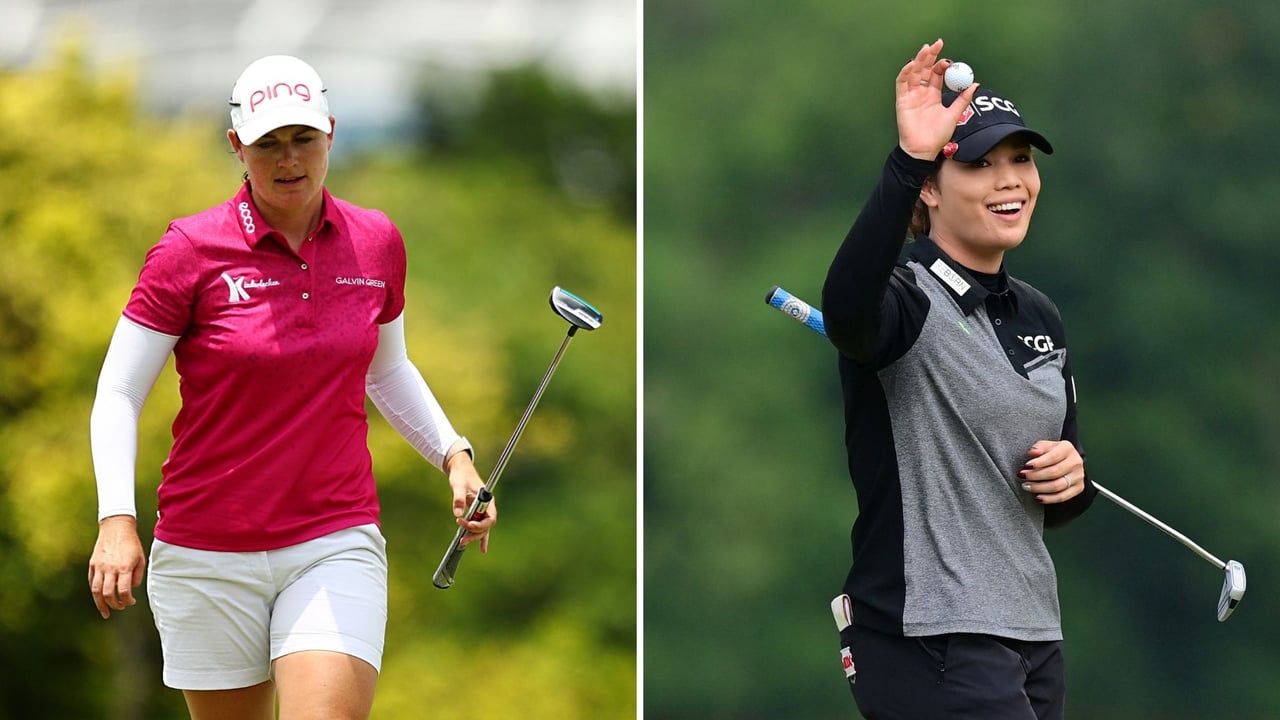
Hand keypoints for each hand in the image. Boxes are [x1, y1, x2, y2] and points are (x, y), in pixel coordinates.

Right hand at [88, 515, 144, 618]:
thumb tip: (131, 589)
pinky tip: (99, 598)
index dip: (127, 600)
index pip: (123, 591)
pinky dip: (95, 592)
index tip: (131, 602)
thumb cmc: (131, 543)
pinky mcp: (92, 564)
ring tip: (105, 612)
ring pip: (96, 591)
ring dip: (100, 604)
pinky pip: (91, 582)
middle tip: (120, 607)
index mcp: (124, 567)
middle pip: (108, 594)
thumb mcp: (141, 558)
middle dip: (114, 605)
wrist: (116, 528)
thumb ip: (137, 576)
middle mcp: (110, 568)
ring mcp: (99, 567)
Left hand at [446, 451, 496, 552]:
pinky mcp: (476, 512)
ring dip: (474, 536)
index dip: (480, 524)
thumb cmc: (461, 475)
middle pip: (486, 526)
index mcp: (487, 500)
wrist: (460, 470)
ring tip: (463, 542)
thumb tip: (457, 514)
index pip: (490, 518)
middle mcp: (487, 507)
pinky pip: (480, 527)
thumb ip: (459, 499)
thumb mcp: (458, 486)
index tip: (467, 524)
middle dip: (474, 533)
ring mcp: (482, 510)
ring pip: (482, 528)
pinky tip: (482, 549)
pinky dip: (480, 537)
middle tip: (462, 538)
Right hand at [896, 38, 979, 159]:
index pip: (936, 74)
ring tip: (926, 49)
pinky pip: (902, 83)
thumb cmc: (937, 136)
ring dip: (919, 60)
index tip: (950, 61)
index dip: (942, 65)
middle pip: (924, 69)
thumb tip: (975, 84)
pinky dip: (906, 72)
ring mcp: (911, 95)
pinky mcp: (902, 100)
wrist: (924, 149)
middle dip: (931, 56)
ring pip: (914, 72)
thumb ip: (963, 99)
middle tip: (938, 44)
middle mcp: (921, 93)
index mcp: (933, 95)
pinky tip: (912, 64)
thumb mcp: (954, 115)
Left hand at [1019, 440, 1085, 503]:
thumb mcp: (1045, 446)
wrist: (1067, 461)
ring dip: (1039, 488)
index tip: (1026, 466)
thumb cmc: (1053, 453)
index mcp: (1067, 448)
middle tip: (1022, 477)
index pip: (1053, 457)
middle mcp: (1075, 462)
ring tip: (1026, 486)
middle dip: (1035, 476)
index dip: (1038, 463)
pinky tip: (1038, 497)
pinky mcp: (1078, 488)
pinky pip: (1063, 496)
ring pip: (1057, 486)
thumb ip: (1038, 447)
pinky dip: (1049, 499)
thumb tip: (1033, 452)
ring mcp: (1078, 476)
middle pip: (1054, 472)